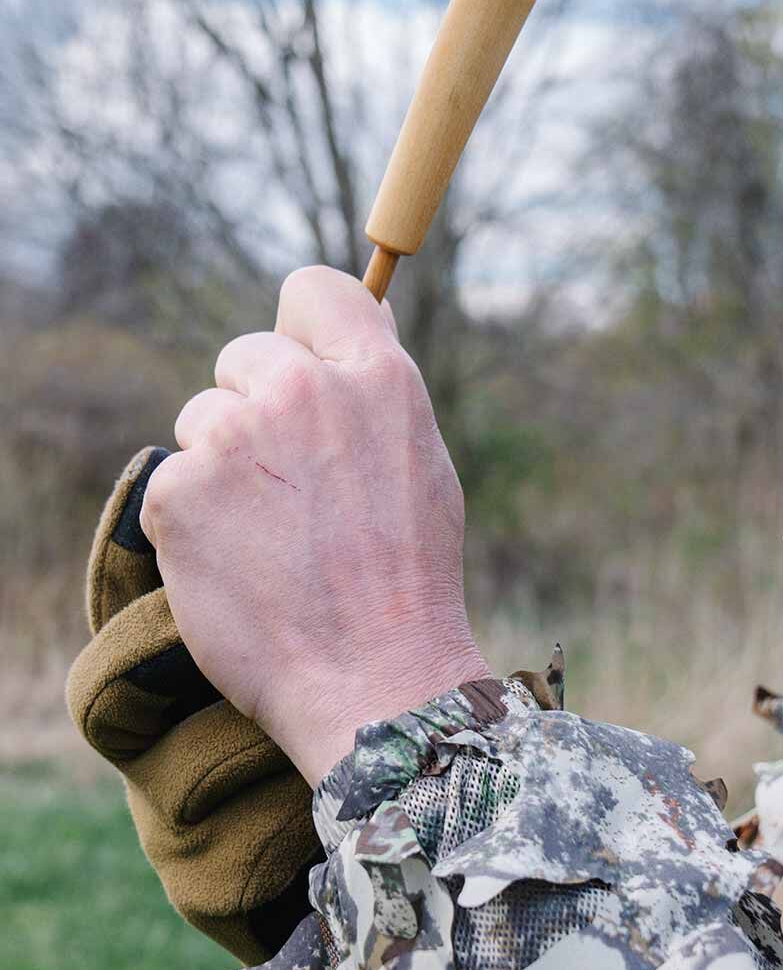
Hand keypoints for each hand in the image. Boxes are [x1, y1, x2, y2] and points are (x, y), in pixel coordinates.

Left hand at [141, 266, 491, 785]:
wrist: (372, 679)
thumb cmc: (408, 580)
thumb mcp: (421, 465)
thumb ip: (374, 395)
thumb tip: (349, 331)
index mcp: (377, 378)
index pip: (316, 291)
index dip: (306, 328)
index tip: (307, 365)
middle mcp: (302, 392)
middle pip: (248, 354)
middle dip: (258, 404)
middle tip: (292, 483)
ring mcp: (233, 439)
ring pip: (204, 419)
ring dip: (225, 465)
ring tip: (275, 535)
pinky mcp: (177, 492)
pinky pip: (174, 483)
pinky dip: (196, 521)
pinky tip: (243, 563)